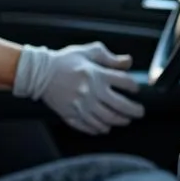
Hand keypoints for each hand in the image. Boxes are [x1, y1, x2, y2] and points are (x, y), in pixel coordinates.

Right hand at [13, 41, 144, 134]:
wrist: (39, 73)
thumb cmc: (65, 60)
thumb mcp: (89, 51)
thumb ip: (110, 57)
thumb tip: (128, 62)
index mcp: (97, 75)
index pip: (125, 83)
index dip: (134, 87)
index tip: (136, 90)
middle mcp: (92, 93)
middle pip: (120, 106)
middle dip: (134, 111)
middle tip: (140, 112)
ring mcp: (82, 106)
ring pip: (107, 119)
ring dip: (120, 121)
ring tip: (125, 120)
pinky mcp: (71, 115)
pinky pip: (89, 127)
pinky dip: (100, 129)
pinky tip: (105, 127)